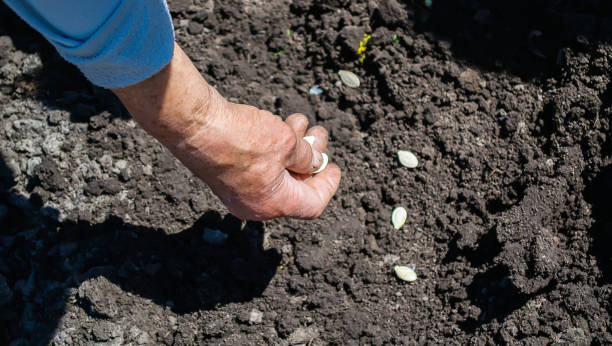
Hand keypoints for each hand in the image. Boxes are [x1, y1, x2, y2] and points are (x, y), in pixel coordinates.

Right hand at [178, 100, 340, 219]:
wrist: (194, 125)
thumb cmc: (240, 137)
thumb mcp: (286, 143)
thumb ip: (306, 156)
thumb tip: (313, 162)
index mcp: (274, 205)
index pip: (312, 204)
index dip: (328, 185)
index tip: (334, 167)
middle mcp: (256, 205)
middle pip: (294, 187)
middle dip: (310, 159)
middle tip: (319, 135)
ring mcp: (239, 191)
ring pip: (276, 173)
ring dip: (292, 149)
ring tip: (302, 123)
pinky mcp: (226, 175)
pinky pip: (259, 168)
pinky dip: (273, 150)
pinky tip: (279, 123)